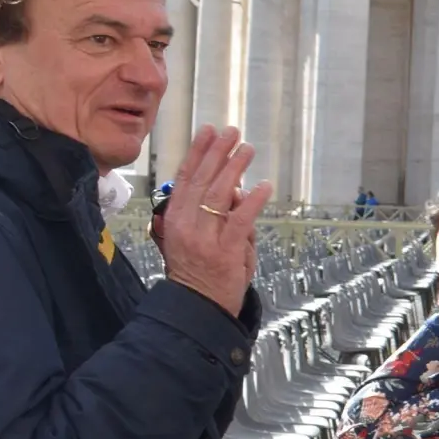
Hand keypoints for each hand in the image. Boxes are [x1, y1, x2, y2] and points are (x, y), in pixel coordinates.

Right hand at [160, 125, 273, 316]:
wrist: (198, 307)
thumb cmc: (198, 270)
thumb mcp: (194, 237)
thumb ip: (209, 213)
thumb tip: (234, 188)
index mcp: (174, 220)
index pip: (185, 179)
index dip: (198, 153)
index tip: (208, 131)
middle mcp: (186, 226)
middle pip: (202, 181)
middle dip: (218, 153)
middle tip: (232, 132)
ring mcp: (205, 240)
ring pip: (219, 196)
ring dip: (235, 169)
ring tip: (247, 150)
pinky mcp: (225, 253)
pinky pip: (240, 221)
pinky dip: (253, 201)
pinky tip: (264, 186)